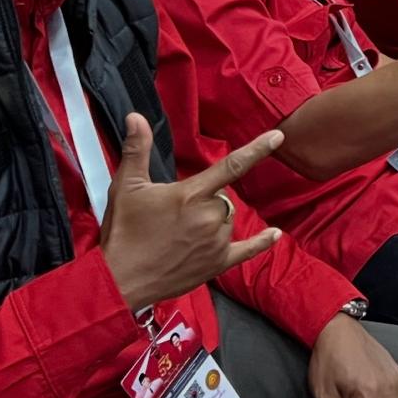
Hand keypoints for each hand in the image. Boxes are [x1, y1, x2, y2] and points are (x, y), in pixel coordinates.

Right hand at [101, 114, 283, 309]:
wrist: (120, 280)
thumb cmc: (123, 233)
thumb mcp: (126, 186)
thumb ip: (137, 149)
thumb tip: (136, 117)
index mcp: (191, 195)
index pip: (231, 165)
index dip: (256, 149)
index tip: (277, 137)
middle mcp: (209, 217)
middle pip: (224, 196)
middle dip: (207, 197)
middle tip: (176, 212)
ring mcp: (216, 242)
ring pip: (229, 218)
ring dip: (215, 219)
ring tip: (183, 231)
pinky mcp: (218, 264)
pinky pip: (247, 250)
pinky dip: (261, 242)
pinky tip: (275, 234)